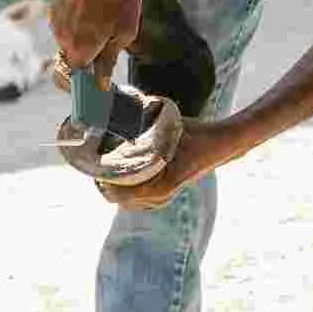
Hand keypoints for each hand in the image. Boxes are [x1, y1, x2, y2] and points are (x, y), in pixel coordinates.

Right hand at [49, 0, 140, 85]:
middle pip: (71, 61)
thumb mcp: (124, 33)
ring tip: (102, 22)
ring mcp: (56, 25)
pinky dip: (76, 26)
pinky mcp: (55, 12)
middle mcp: (63, 41)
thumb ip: (108, 61)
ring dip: (82, 40)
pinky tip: (92, 12)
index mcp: (80, 51)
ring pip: (68, 44)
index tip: (96, 81)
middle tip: (106, 44)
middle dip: (86, 59)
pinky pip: (65, 28)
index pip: (71, 80)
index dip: (83, 83)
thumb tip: (101, 84)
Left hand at [96, 117, 246, 209]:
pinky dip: (125, 190)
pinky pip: (137, 200)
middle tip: (94, 163)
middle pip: (118, 199)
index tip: (93, 164)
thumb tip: (118, 110)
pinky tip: (119, 175)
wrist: (218, 144)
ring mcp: (162, 199)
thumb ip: (143, 121)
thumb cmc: (195, 134)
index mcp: (159, 186)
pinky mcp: (164, 196)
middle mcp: (160, 197)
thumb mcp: (166, 126)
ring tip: (104, 167)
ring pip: (127, 201)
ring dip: (114, 186)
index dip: (102, 180)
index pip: (119, 194)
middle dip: (105, 182)